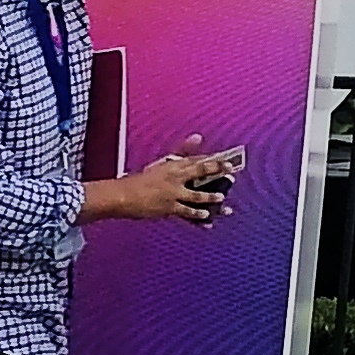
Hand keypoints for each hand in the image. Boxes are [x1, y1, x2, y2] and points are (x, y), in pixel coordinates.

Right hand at [88, 134, 241, 227]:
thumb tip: (198, 136)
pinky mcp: (169, 208)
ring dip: (211, 197)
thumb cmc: (140, 180)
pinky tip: (207, 217)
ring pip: (197, 195)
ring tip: (222, 199)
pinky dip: (198, 216)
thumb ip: (182, 150)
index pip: (197, 160)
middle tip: (231, 173)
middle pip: (200, 172)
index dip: (214, 161)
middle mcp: (175, 177)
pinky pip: (187, 213)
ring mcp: (172, 193)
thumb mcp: (161, 163)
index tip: (227, 161)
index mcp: (172, 165)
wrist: (123, 195)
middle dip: (217, 171)